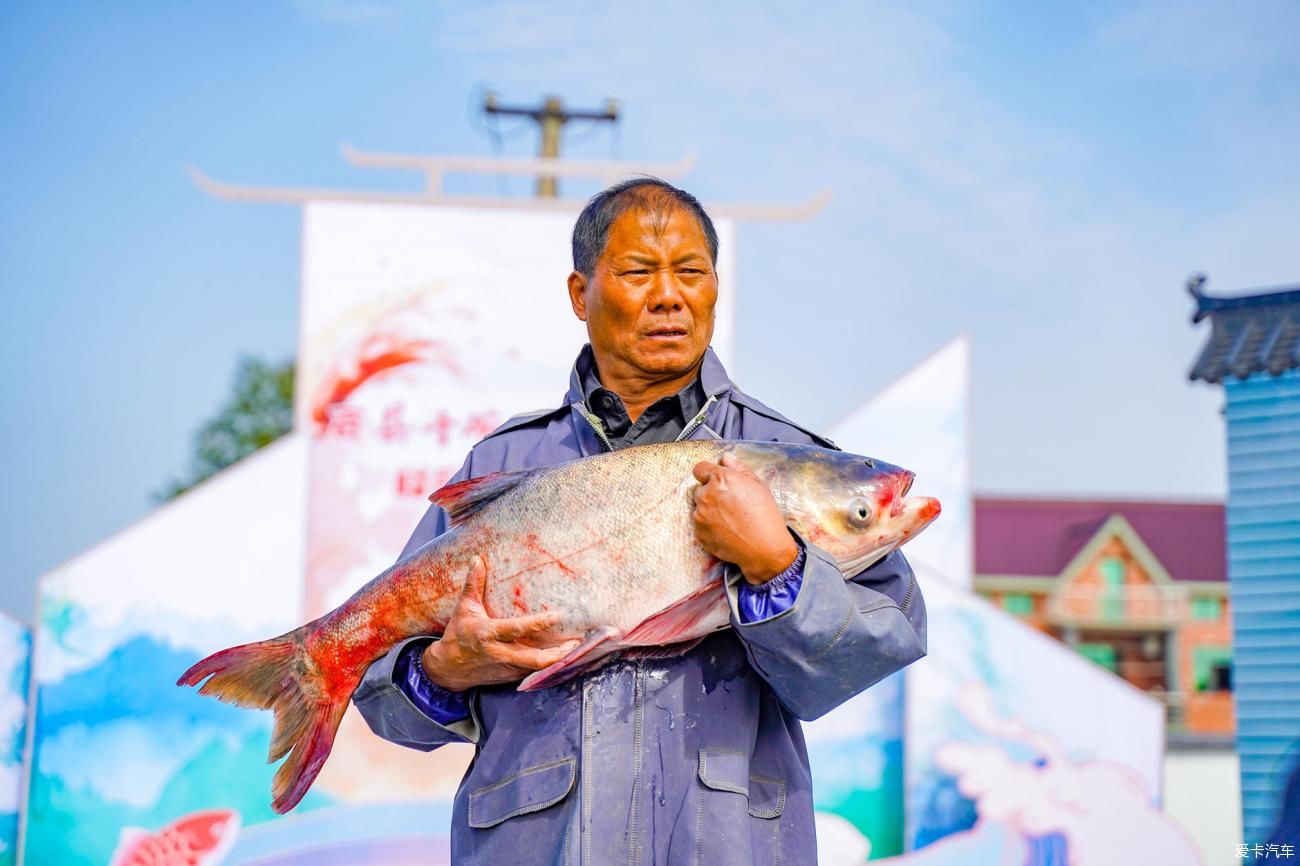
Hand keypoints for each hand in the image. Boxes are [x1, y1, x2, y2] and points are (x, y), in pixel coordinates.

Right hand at [421, 555, 579, 690]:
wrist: (448, 669)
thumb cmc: (458, 634)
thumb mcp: (464, 608)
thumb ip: (473, 584)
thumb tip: (477, 559)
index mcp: (488, 634)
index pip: (516, 629)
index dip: (537, 624)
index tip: (556, 616)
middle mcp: (499, 653)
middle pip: (532, 659)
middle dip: (556, 653)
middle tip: (576, 641)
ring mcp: (506, 667)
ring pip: (536, 668)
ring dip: (558, 661)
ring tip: (577, 648)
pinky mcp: (510, 676)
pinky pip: (533, 672)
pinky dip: (549, 665)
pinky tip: (564, 656)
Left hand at [692, 451, 798, 585]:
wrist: (765, 549)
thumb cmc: (765, 516)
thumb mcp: (758, 485)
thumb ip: (738, 468)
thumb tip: (725, 458)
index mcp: (721, 479)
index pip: (700, 468)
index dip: (709, 474)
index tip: (716, 481)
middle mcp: (706, 495)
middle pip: (700, 489)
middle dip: (711, 494)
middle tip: (730, 504)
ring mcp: (700, 516)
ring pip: (700, 508)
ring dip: (710, 511)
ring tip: (731, 520)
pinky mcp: (699, 533)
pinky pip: (700, 525)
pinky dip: (710, 527)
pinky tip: (727, 531)